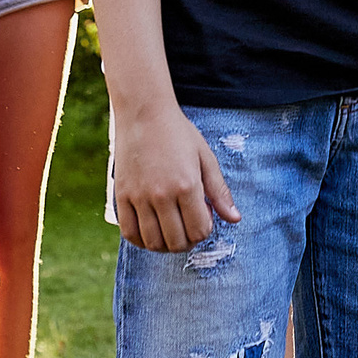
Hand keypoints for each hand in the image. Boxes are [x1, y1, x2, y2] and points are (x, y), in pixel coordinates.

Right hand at [113, 103, 242, 252]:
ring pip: (152, 242)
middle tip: (188, 227)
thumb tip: (235, 219)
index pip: (199, 231)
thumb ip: (219, 191)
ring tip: (171, 230)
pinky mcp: (121, 196)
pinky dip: (141, 240)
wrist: (144, 113)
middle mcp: (162, 195)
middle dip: (187, 241)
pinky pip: (130, 233)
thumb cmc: (178, 133)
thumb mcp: (206, 158)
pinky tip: (151, 231)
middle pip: (176, 242)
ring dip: (165, 245)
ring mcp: (139, 197)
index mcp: (187, 185)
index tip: (204, 216)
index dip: (205, 230)